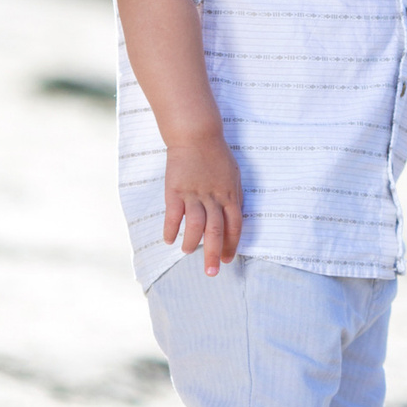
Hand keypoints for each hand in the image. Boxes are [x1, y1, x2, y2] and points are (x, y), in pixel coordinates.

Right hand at [163, 132, 242, 274]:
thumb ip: (234, 197)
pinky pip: (174, 214)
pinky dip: (171, 229)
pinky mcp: (175, 189)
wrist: (196, 134)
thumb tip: (236, 218)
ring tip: (187, 252)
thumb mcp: (234, 175)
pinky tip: (169, 239)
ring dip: (192, 242)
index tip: (227, 259)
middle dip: (214, 254)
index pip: (234, 226)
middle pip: (216, 231)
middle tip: (212, 272)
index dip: (231, 244)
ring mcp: (194, 193)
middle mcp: (213, 197)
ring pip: (195, 225)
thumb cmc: (217, 155)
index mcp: (230, 194)